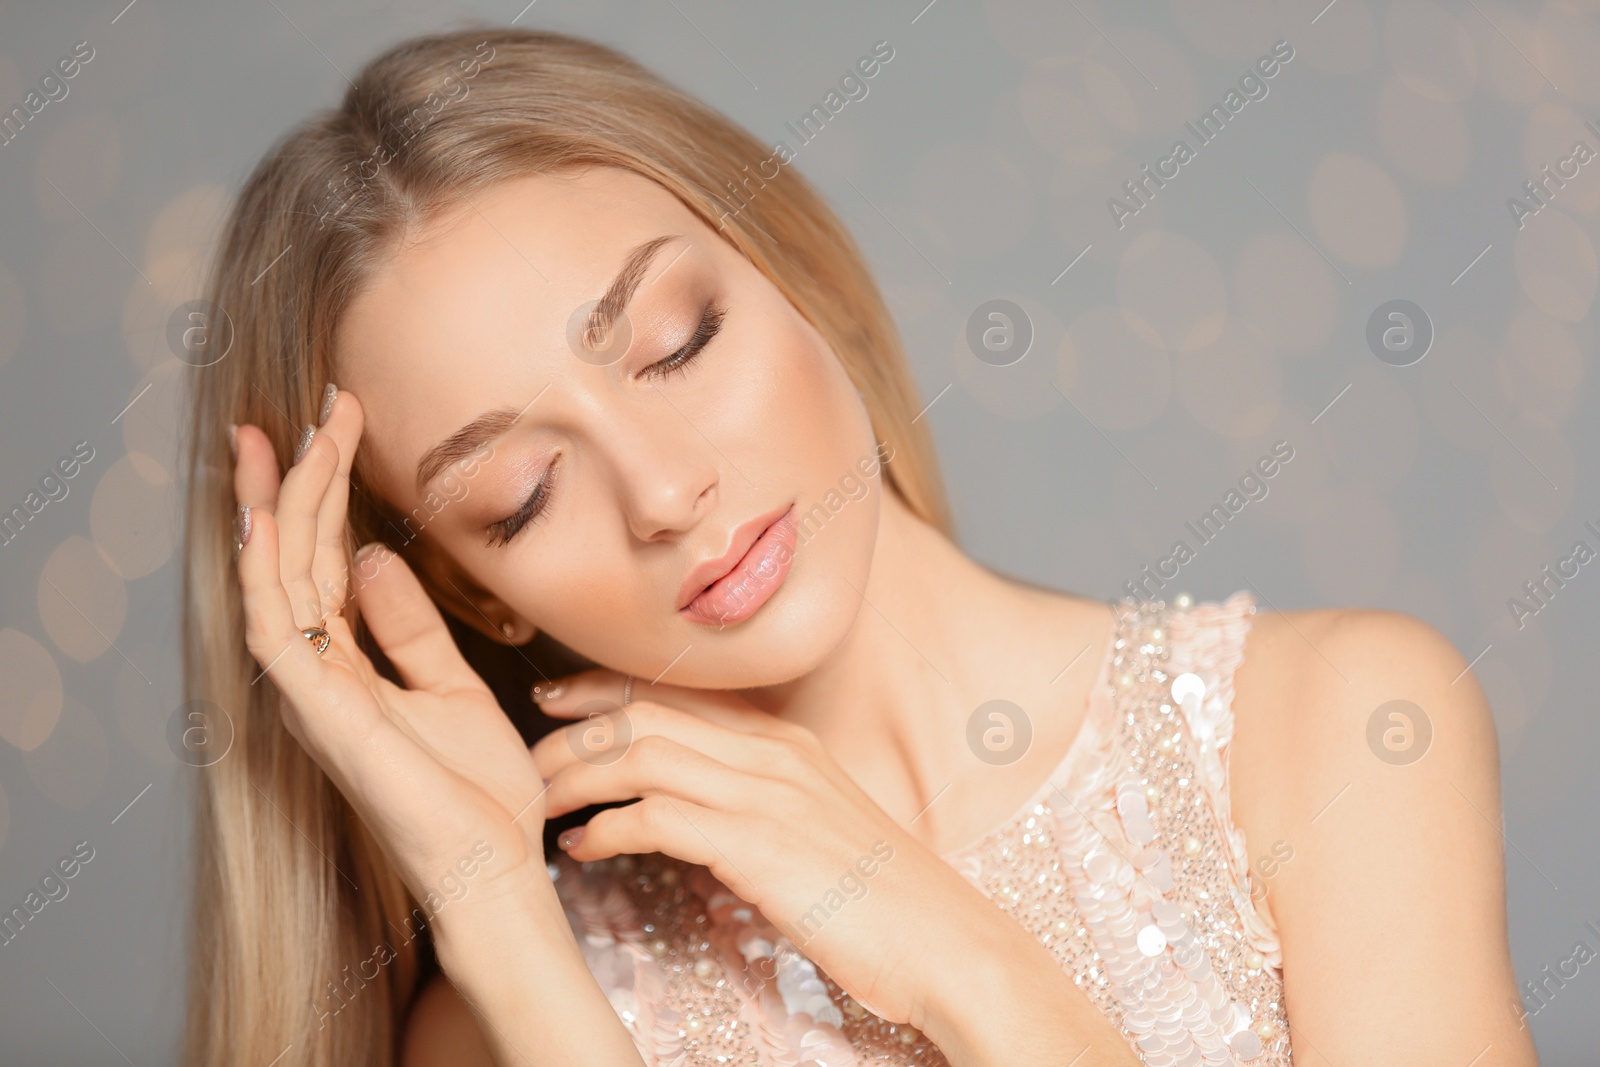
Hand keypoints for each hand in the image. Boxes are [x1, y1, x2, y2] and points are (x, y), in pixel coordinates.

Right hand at [232, 389, 548, 915]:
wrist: (496, 865)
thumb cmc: (478, 792)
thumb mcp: (453, 687)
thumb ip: (410, 627)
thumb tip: (375, 560)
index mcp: (348, 668)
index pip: (321, 564)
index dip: (325, 494)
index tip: (341, 426)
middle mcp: (319, 675)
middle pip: (292, 559)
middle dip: (297, 480)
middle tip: (315, 405)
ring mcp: (314, 694)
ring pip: (277, 580)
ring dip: (283, 505)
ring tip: (293, 435)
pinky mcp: (324, 713)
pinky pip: (279, 630)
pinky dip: (267, 571)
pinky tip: (267, 516)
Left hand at [527, 670, 1012, 1030]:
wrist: (950, 944)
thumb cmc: (889, 902)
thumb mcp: (824, 830)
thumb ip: (764, 805)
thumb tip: (699, 813)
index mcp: (789, 744)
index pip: (679, 693)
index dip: (606, 690)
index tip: (557, 701)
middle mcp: (775, 754)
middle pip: (647, 714)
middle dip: (573, 731)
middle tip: (527, 758)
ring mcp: (768, 795)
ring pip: (641, 754)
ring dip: (576, 777)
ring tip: (540, 805)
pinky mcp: (758, 845)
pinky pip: (657, 817)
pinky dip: (608, 828)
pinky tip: (584, 850)